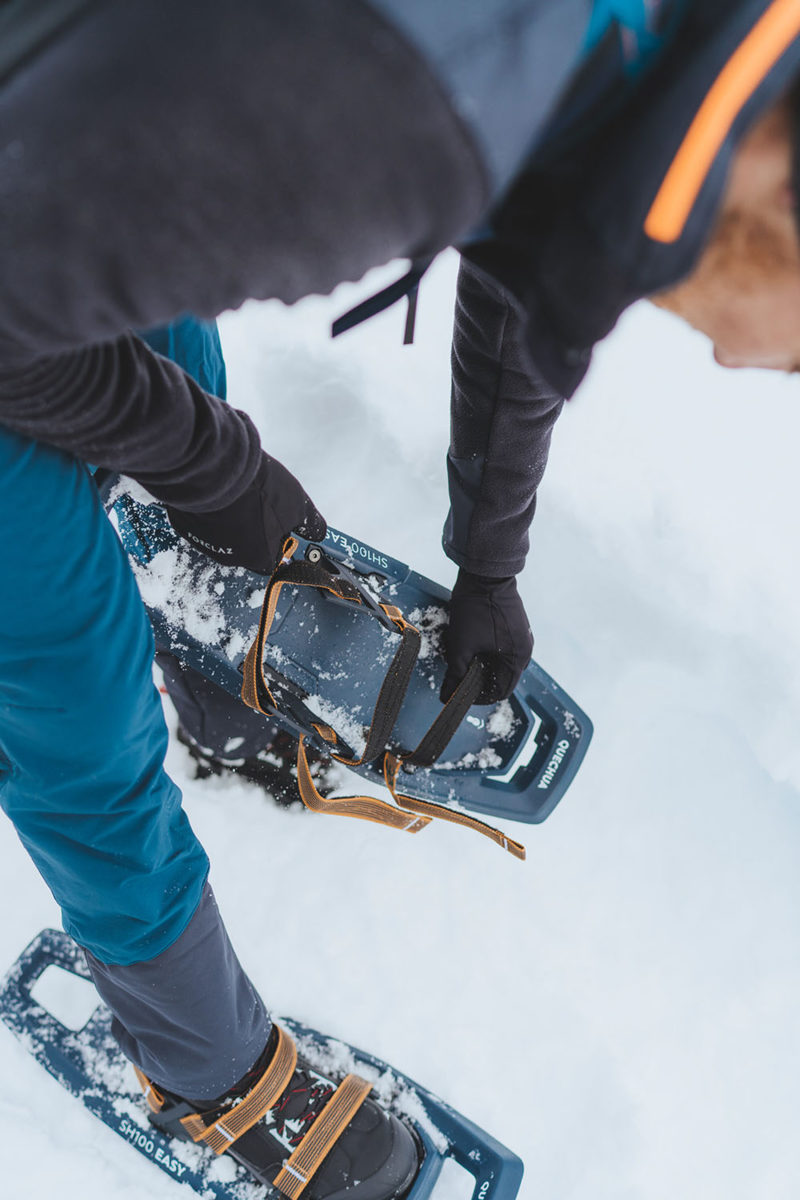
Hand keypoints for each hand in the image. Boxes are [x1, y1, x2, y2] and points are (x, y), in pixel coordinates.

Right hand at [167, 451, 325, 574]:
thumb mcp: (297, 503)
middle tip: (258, 504)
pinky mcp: (185, 525)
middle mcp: (230, 557)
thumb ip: (309, 523)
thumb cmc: (256, 488)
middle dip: (254, 529)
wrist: (213, 467)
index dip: (279, 541)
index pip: (274, 559)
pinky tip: (217, 493)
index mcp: (259, 557)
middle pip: (247, 548)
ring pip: (223, 535)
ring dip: (231, 519)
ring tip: (238, 494)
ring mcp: (204, 542)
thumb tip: (318, 533)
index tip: (281, 527)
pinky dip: (210, 510)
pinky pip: (201, 521)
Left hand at [441, 569, 532, 704]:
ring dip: (482, 666)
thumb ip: (455, 674)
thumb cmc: (475, 608)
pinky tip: (470, 645)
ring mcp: (522, 635)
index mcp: (518, 658)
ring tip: (462, 660)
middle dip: (479, 680)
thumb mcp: (461, 646)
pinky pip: (502, 648)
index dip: (479, 697)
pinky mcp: (515, 625)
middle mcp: (525, 649)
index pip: (501, 691)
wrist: (484, 573)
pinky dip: (487, 652)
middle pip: (502, 678)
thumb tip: (448, 696)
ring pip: (500, 662)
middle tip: (458, 677)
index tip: (461, 694)